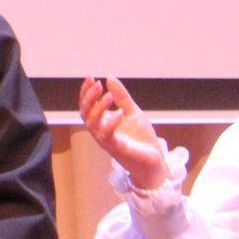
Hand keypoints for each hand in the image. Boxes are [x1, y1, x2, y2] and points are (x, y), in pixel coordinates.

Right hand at [78, 75, 167, 189]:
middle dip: (88, 97)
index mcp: (102, 122)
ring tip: (110, 95)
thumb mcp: (132, 112)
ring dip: (99, 107)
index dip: (86, 92)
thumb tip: (109, 77)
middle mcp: (100, 131)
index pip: (87, 105)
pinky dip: (112, 122)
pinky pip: (107, 135)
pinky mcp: (115, 148)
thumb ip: (122, 96)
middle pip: (85, 113)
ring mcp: (106, 140)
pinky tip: (120, 112)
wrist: (154, 161)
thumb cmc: (141, 139)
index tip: (91, 78)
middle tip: (97, 84)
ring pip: (92, 123)